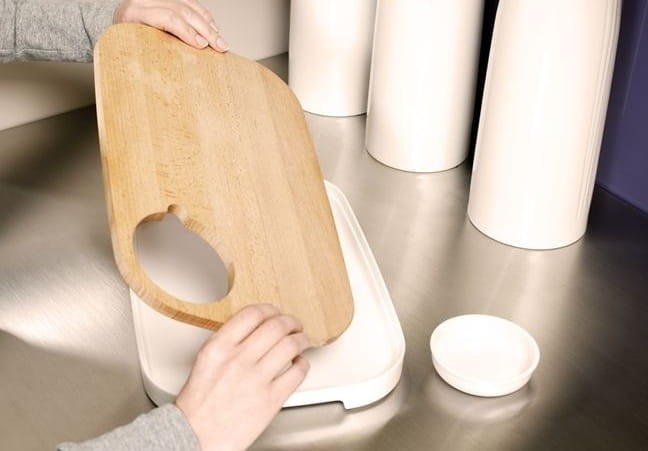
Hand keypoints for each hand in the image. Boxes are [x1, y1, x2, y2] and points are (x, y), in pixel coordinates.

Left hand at [113, 0, 228, 51]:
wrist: (114, 22)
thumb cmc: (122, 39)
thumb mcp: (131, 47)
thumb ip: (151, 49)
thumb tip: (180, 60)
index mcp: (134, 13)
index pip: (168, 18)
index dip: (187, 32)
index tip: (201, 46)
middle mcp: (145, 0)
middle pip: (183, 11)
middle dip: (205, 30)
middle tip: (219, 45)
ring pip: (189, 5)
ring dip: (208, 23)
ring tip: (220, 39)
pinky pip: (189, 1)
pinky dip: (204, 14)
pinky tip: (213, 26)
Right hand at [175, 304, 310, 450]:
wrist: (194, 437)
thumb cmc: (198, 405)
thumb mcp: (206, 361)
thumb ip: (229, 342)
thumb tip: (255, 329)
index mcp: (218, 347)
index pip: (253, 313)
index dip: (271, 310)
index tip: (276, 313)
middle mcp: (237, 360)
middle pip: (276, 325)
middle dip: (291, 322)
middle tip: (295, 325)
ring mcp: (256, 380)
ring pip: (291, 345)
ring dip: (302, 340)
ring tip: (302, 341)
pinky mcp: (271, 400)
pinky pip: (297, 373)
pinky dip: (303, 364)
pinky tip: (299, 364)